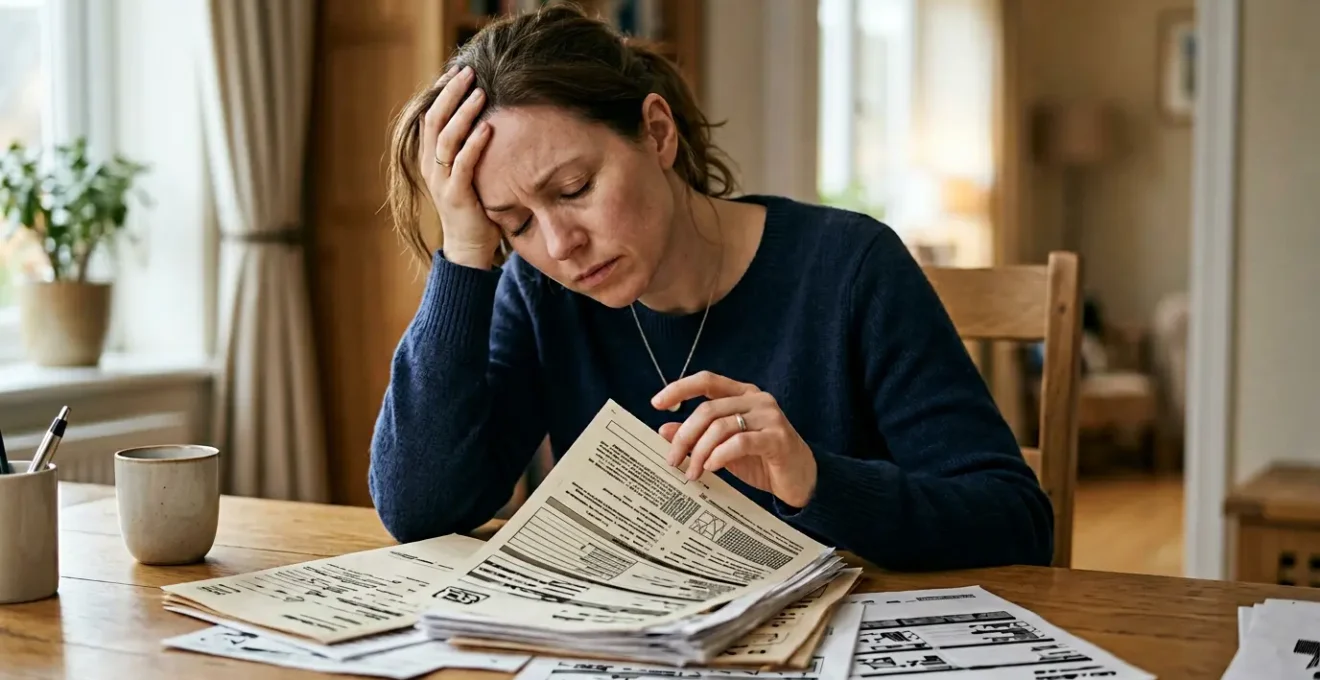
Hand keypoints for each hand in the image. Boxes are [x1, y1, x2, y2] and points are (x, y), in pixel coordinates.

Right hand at [420, 65, 501, 268]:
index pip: (431, 115)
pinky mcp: (456, 195)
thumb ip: (469, 147)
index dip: (441, 91)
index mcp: (431, 157)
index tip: (458, 70)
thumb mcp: (468, 171)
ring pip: (446, 138)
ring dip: (464, 113)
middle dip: (451, 93)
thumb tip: (486, 116)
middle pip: (435, 120)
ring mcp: (441, 181)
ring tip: (480, 93)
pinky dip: (475, 144)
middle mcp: (431, 166)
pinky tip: (488, 128)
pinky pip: (463, 164)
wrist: (469, 247)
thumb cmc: (475, 205)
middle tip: (469, 72)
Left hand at [652, 371, 817, 508]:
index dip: (680, 389)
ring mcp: (769, 417)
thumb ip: (698, 436)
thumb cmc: (762, 460)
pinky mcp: (777, 438)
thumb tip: (664, 430)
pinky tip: (711, 467)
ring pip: (721, 426)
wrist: (801, 479)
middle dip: (685, 435)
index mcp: (743, 394)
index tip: (657, 403)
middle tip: (673, 459)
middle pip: (708, 409)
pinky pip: (740, 442)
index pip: (707, 380)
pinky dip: (720, 455)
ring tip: (691, 471)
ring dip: (700, 451)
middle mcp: (757, 400)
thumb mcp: (723, 447)